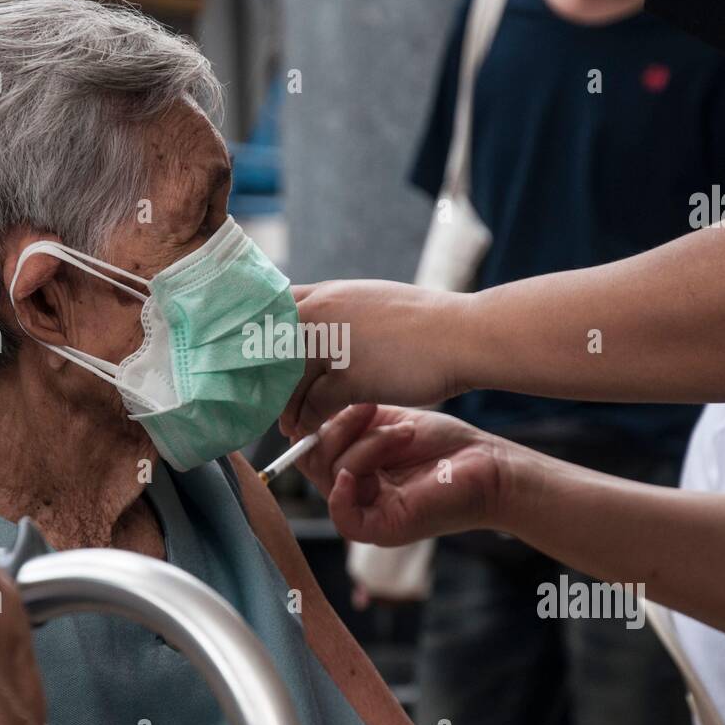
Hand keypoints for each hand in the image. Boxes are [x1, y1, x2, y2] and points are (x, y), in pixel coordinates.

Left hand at [280, 280, 474, 437]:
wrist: (464, 335)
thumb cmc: (426, 324)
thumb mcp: (373, 303)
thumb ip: (341, 313)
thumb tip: (321, 330)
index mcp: (328, 293)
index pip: (272, 312)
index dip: (261, 341)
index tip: (259, 365)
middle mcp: (323, 312)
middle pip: (271, 350)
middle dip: (265, 380)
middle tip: (265, 403)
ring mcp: (334, 343)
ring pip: (288, 381)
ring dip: (284, 408)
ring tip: (287, 425)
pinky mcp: (350, 376)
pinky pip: (313, 405)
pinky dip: (306, 422)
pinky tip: (307, 431)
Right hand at [296, 404, 520, 546]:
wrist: (488, 465)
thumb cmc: (447, 444)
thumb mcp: (388, 423)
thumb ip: (350, 420)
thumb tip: (307, 407)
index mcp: (354, 468)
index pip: (310, 450)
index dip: (315, 422)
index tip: (334, 394)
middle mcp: (355, 492)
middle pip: (313, 461)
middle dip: (338, 428)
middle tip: (371, 408)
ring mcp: (367, 512)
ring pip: (331, 475)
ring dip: (366, 445)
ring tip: (405, 432)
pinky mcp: (381, 530)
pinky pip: (341, 515)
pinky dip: (342, 490)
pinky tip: (357, 471)